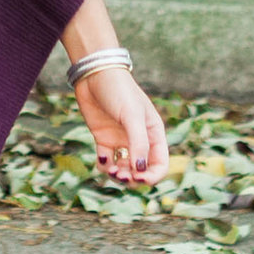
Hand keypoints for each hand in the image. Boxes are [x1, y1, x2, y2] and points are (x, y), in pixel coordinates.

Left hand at [76, 63, 168, 185]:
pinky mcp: (104, 139)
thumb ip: (138, 143)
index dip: (152, 177)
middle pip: (140, 171)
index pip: (159, 164)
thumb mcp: (132, 116)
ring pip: (123, 169)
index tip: (139, 178)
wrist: (93, 74)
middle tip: (120, 175)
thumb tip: (140, 170)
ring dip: (118, 175)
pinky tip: (102, 158)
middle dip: (132, 179)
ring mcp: (121, 140)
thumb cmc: (119, 91)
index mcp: (154, 134)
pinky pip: (107, 162)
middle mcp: (139, 140)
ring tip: (110, 170)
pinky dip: (104, 166)